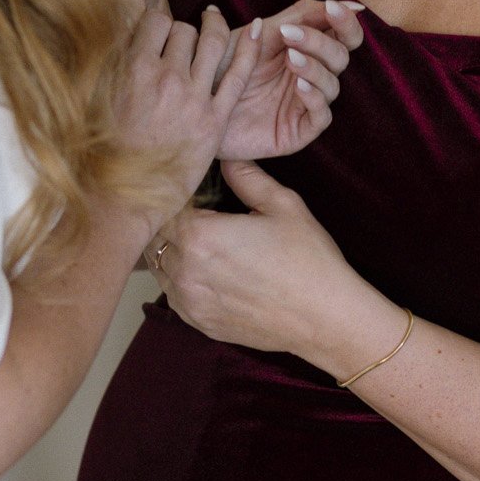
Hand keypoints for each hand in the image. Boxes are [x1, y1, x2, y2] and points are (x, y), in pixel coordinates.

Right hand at [115, 6, 258, 203]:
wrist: (121, 199)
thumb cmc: (101, 153)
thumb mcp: (96, 100)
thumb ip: (112, 65)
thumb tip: (120, 37)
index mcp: (132, 68)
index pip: (155, 21)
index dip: (158, 24)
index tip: (159, 34)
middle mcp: (165, 77)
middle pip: (183, 30)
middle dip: (183, 32)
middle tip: (181, 44)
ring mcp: (194, 98)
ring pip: (212, 42)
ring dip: (214, 27)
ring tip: (214, 20)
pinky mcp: (215, 119)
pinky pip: (239, 74)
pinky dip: (251, 47)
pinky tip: (259, 29)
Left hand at [151, 159, 373, 361]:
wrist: (325, 318)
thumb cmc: (308, 259)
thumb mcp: (282, 204)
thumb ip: (246, 176)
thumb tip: (226, 157)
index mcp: (199, 235)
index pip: (164, 206)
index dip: (176, 194)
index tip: (192, 188)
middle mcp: (184, 271)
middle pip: (154, 236)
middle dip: (167, 221)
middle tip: (193, 210)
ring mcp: (189, 302)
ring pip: (159, 267)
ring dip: (170, 250)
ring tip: (199, 238)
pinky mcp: (200, 323)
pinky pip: (173, 294)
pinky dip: (181, 278)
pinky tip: (206, 269)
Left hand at [219, 0, 364, 159]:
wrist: (197, 103)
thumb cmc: (225, 66)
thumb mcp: (260, 33)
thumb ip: (301, 16)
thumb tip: (351, 4)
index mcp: (308, 50)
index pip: (343, 35)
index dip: (344, 21)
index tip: (330, 7)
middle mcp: (312, 76)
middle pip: (341, 57)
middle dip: (320, 43)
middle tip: (290, 34)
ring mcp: (306, 103)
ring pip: (332, 85)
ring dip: (314, 67)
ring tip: (289, 59)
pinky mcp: (300, 130)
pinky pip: (321, 116)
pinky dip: (314, 98)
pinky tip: (298, 86)